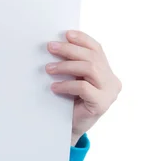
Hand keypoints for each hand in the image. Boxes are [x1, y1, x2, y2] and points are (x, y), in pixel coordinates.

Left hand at [46, 30, 121, 145]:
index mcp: (106, 70)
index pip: (97, 48)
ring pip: (90, 68)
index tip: (66, 34)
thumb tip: (55, 44)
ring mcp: (109, 92)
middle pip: (92, 57)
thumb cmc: (69, 100)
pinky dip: (67, 84)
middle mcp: (111, 80)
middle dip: (69, 49)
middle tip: (50, 47)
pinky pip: (84, 87)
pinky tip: (55, 87)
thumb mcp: (72, 77)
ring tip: (49, 68)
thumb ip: (72, 63)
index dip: (82, 39)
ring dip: (66, 66)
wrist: (69, 127)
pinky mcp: (101, 104)